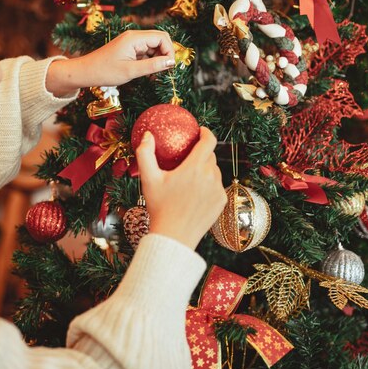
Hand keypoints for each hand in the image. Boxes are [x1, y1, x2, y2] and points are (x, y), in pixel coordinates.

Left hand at [46, 30, 175, 95]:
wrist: (86, 72)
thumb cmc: (105, 71)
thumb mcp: (131, 71)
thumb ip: (152, 66)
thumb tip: (171, 62)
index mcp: (135, 38)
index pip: (162, 38)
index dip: (169, 51)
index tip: (169, 67)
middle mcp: (134, 37)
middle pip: (160, 40)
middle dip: (165, 54)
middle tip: (164, 71)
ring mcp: (132, 43)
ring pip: (153, 47)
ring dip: (158, 59)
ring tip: (154, 75)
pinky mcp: (129, 49)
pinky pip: (145, 52)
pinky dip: (150, 61)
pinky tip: (147, 73)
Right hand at [135, 127, 226, 249]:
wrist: (174, 236)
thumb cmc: (159, 207)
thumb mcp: (148, 179)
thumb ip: (145, 153)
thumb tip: (148, 135)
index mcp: (195, 167)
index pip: (209, 141)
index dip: (206, 133)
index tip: (200, 132)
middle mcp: (211, 176)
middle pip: (210, 157)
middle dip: (201, 154)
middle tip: (187, 159)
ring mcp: (218, 190)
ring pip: (214, 172)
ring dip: (205, 171)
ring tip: (189, 180)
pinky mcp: (221, 202)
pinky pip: (217, 187)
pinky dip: (208, 186)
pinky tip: (194, 194)